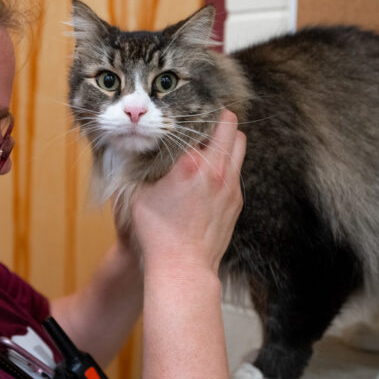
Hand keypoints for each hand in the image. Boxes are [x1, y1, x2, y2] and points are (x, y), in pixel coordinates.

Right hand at [131, 110, 245, 272]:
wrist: (183, 267)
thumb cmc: (157, 233)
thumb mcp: (138, 194)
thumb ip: (142, 167)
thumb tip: (139, 149)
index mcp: (190, 163)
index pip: (202, 121)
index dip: (195, 112)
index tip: (188, 111)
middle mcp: (217, 170)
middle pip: (231, 126)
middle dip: (218, 119)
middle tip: (203, 121)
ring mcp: (231, 186)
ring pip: (240, 146)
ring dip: (226, 140)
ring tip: (208, 145)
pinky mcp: (236, 201)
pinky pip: (236, 171)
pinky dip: (227, 164)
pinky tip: (209, 175)